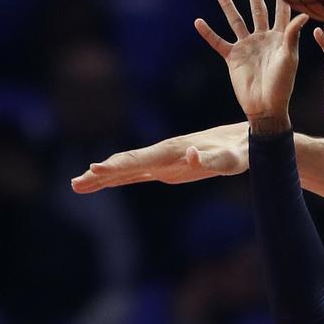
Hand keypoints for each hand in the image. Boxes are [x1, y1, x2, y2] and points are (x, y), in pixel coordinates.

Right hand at [71, 123, 248, 192]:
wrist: (248, 139)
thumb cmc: (241, 151)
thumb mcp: (231, 159)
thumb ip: (211, 158)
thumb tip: (190, 155)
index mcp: (175, 151)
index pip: (140, 160)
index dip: (117, 167)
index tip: (94, 170)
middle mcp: (167, 154)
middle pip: (128, 164)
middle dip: (103, 174)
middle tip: (76, 183)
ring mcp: (167, 160)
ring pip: (130, 169)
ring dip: (105, 176)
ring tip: (79, 184)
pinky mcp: (172, 167)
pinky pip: (140, 173)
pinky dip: (121, 176)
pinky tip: (105, 179)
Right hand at [195, 0, 308, 132]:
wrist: (266, 107)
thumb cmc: (283, 84)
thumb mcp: (289, 58)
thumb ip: (292, 36)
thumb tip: (304, 14)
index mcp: (280, 38)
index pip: (281, 13)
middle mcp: (263, 39)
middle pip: (257, 10)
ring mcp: (247, 47)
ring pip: (236, 21)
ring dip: (228, 6)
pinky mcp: (233, 57)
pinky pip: (218, 42)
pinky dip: (208, 33)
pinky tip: (198, 21)